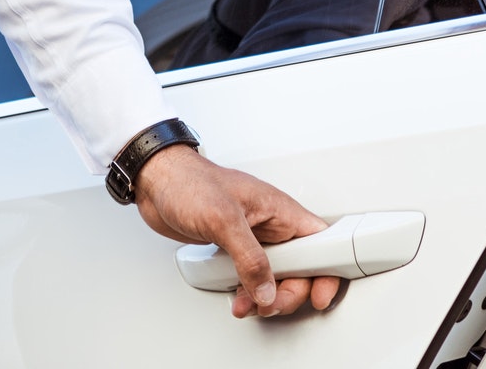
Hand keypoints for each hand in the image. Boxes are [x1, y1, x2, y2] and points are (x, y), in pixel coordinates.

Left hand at [134, 146, 340, 318]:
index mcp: (280, 210)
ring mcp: (254, 238)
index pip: (322, 242)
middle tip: (270, 303)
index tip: (319, 295)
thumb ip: (249, 259)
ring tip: (248, 305)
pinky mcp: (235, 248)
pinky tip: (237, 299)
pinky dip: (247, 294)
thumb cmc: (189, 183)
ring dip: (265, 298)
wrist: (156, 181)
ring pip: (276, 278)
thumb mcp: (224, 220)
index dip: (328, 271)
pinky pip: (252, 278)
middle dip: (288, 292)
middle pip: (301, 269)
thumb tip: (267, 290)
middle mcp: (271, 225)